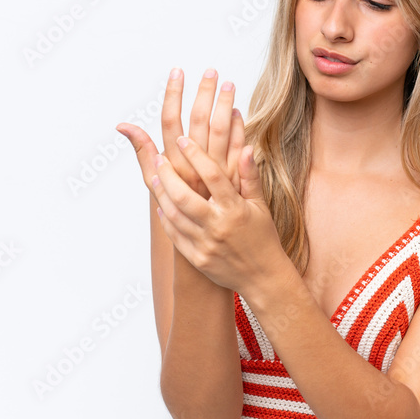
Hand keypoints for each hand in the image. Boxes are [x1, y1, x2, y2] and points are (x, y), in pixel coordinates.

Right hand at [117, 68, 244, 202]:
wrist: (205, 239)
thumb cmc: (176, 208)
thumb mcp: (155, 182)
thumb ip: (142, 151)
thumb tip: (122, 125)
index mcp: (172, 164)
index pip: (170, 121)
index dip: (173, 95)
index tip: (177, 71)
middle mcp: (193, 167)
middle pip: (199, 120)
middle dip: (204, 93)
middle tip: (210, 71)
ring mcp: (216, 172)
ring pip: (222, 130)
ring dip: (225, 104)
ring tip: (228, 83)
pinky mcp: (236, 179)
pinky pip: (239, 146)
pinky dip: (239, 127)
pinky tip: (237, 111)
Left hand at [148, 135, 286, 293]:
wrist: (263, 277)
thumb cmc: (263, 237)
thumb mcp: (260, 206)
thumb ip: (250, 176)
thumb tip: (246, 148)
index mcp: (236, 209)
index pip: (213, 176)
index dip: (196, 155)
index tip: (182, 140)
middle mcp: (219, 226)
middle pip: (184, 197)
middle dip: (168, 175)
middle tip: (160, 159)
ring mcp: (206, 244)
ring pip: (175, 215)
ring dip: (162, 195)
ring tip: (156, 178)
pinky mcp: (197, 259)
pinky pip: (175, 236)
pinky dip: (166, 219)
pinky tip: (162, 206)